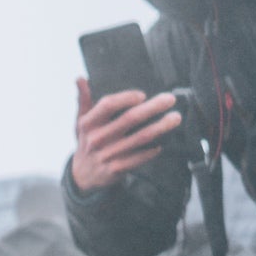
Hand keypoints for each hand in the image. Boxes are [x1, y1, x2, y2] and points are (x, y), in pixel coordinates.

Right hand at [70, 78, 183, 192]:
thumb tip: (80, 79)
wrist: (83, 176)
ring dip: (160, 127)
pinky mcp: (117, 169)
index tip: (142, 95)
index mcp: (88, 124)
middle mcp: (97, 138)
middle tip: (169, 99)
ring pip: (139, 138)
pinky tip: (163, 143)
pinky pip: (139, 158)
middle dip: (152, 107)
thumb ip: (83, 100)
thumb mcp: (81, 122)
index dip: (126, 98)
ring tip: (175, 118)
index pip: (107, 105)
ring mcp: (107, 154)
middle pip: (129, 119)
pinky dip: (152, 150)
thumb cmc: (87, 142)